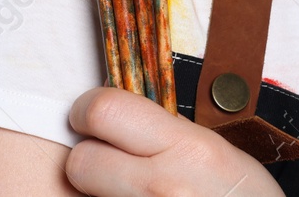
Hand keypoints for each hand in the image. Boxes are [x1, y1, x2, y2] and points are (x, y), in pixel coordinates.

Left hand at [65, 86, 286, 196]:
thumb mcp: (216, 153)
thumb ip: (163, 131)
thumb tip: (109, 111)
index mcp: (188, 150)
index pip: (104, 112)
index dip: (90, 109)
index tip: (95, 115)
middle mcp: (160, 189)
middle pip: (81, 162)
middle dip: (90, 157)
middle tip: (109, 158)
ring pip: (84, 196)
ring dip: (99, 191)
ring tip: (131, 191)